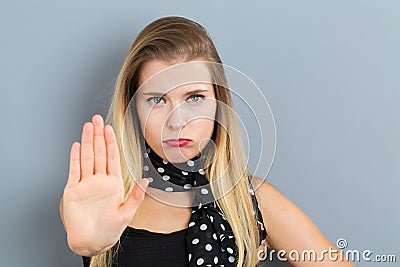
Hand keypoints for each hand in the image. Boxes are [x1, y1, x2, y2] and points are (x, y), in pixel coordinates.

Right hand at [61, 114, 147, 255]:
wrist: (91, 242)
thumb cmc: (109, 230)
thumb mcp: (127, 213)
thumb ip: (136, 196)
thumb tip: (147, 181)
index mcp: (113, 184)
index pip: (112, 158)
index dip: (111, 142)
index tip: (109, 129)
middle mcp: (99, 181)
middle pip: (99, 153)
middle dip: (98, 135)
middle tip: (96, 119)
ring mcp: (86, 184)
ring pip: (86, 158)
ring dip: (87, 142)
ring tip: (87, 126)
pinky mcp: (73, 191)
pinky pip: (74, 171)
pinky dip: (74, 158)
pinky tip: (76, 146)